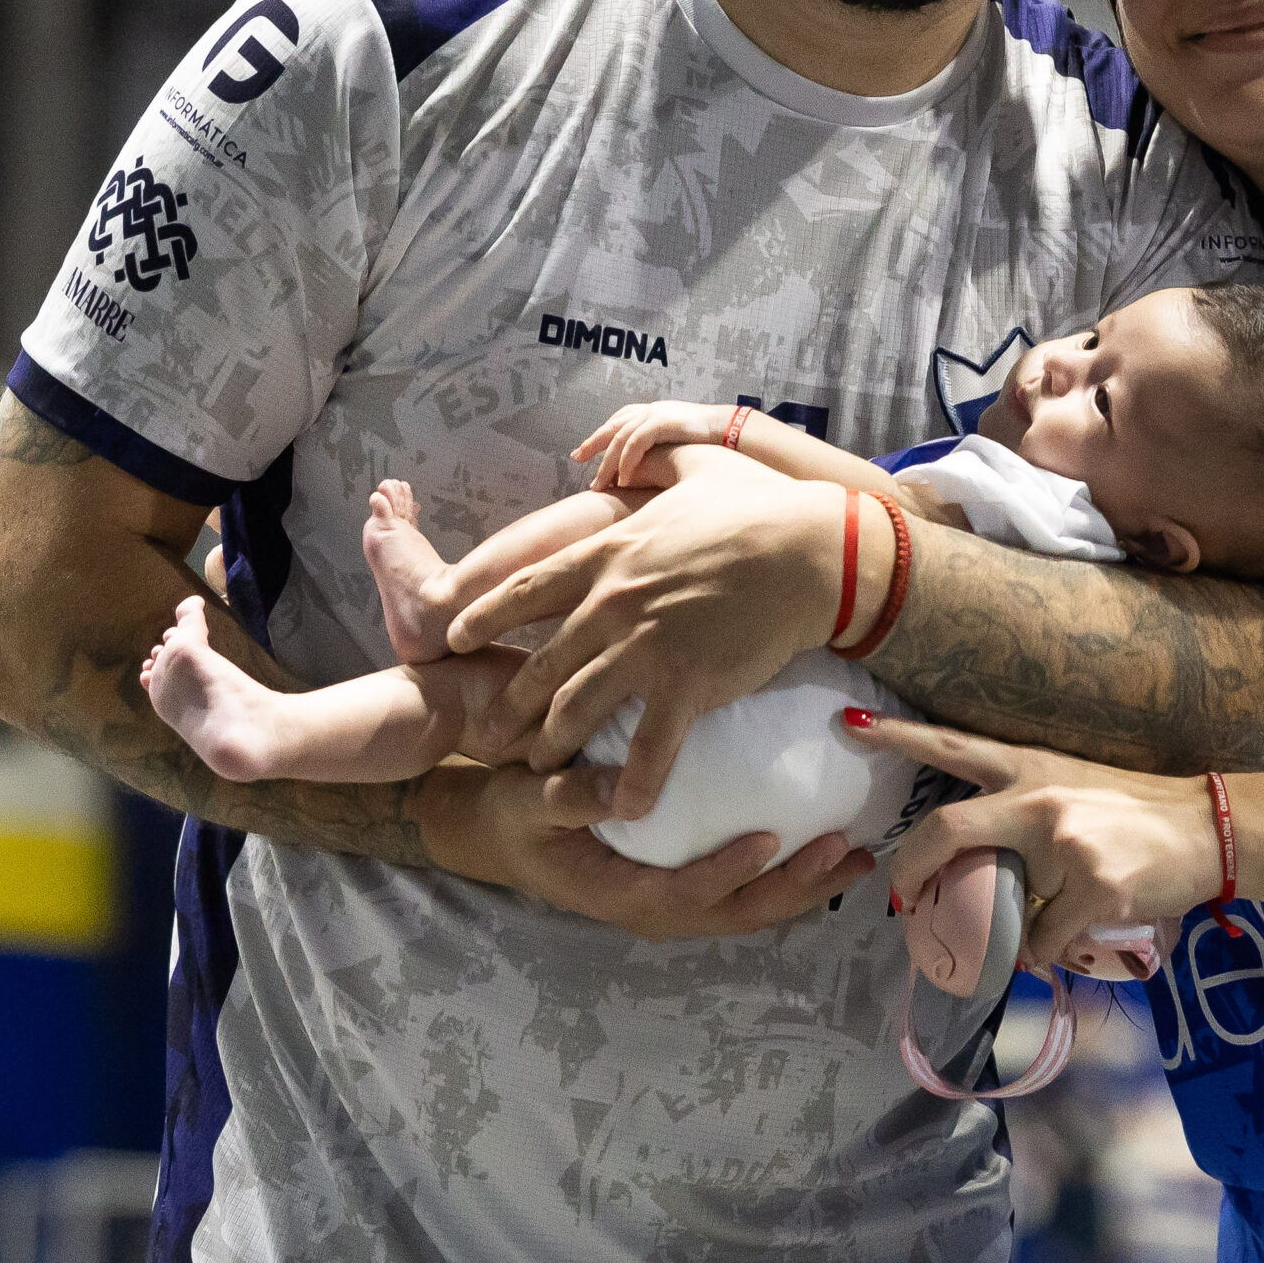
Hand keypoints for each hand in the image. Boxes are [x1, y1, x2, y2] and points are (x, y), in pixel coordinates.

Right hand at [416, 758, 873, 936]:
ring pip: (750, 911)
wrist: (502, 834)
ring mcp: (673, 905)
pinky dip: (790, 879)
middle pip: (735, 913)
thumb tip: (626, 789)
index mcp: (619, 893)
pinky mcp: (686, 888)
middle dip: (793, 887)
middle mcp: (653, 910)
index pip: (684, 893)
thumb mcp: (529, 800)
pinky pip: (745, 894)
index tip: (770, 839)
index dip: (728, 873)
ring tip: (858, 857)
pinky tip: (828, 852)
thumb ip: (574, 797)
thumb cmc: (515, 814)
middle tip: (845, 849)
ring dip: (805, 889)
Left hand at [445, 459, 841, 809]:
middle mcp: (612, 604)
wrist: (808, 553)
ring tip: (538, 769)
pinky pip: (649, 748)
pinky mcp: (685, 685)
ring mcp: (644, 647)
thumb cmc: (760, 507)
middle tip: (486, 736)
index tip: (455, 637)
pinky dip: (633, 783)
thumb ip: (653, 461)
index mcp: (607, 555)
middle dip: (507, 704)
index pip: (526, 590)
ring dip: (552, 744)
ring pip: (576, 708)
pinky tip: (625, 810)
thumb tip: (627, 452)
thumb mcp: (696, 469)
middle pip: (540, 663)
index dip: (485, 616)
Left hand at [575, 401, 731, 492]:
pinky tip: (623, 480)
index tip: (583, 451)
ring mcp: (655, 414)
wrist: (730, 430)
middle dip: (593, 444)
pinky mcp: (662, 422)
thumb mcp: (678, 441)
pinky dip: (626, 462)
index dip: (600, 436)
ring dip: (608, 464)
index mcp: (653, 412)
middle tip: (577, 459)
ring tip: (600, 485)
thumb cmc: (708, 441)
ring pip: (619, 439)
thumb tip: (651, 465)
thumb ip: (661, 447)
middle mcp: (650, 410)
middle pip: (612, 427)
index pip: (618, 422)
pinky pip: (635, 443)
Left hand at [862, 714, 1219, 968]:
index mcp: (1030, 766)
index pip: (952, 745)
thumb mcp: (1071, 789)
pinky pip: (1040, 940)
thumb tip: (972, 857)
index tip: (850, 727)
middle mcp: (1038, 798)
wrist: (1206, 829)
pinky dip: (1042, 951)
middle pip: (946, 828)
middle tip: (902, 898)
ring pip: (999, 902)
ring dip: (1008, 924)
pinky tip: (1070, 935)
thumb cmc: (1136, 812)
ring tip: (1040, 917)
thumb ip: (1019, 810)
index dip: (899, 737)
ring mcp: (1064, 844)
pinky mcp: (1092, 888)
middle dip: (910, 867)